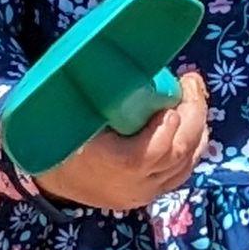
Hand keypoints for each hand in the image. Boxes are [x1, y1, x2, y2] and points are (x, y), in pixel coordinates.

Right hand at [33, 70, 209, 215]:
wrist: (51, 182)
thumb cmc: (60, 139)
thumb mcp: (72, 116)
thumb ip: (98, 93)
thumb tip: (114, 54)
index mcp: (112, 165)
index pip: (151, 151)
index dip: (169, 125)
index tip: (176, 88)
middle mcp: (134, 185)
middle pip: (179, 153)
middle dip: (194, 114)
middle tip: (191, 82)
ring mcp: (144, 193)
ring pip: (186, 163)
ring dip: (197, 128)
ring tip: (194, 98)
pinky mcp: (150, 195)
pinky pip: (181, 173)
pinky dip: (192, 146)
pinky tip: (192, 124)